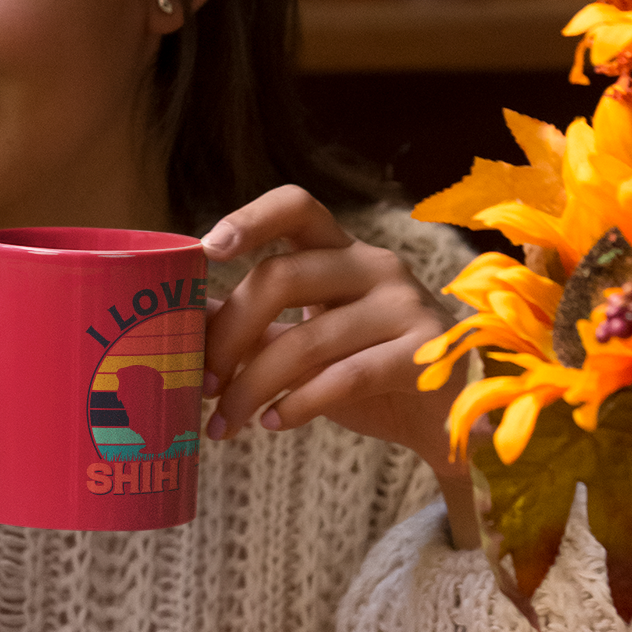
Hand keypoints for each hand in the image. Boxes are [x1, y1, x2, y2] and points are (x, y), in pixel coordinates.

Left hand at [201, 186, 477, 545]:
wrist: (447, 422)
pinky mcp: (424, 355)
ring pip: (307, 339)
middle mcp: (375, 266)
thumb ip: (255, 327)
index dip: (249, 219)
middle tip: (202, 382)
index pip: (296, 207)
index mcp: (342, 251)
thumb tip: (184, 318)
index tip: (206, 250)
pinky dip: (298, 405)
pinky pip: (345, 377)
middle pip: (282, 275)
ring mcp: (405, 307)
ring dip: (251, 388)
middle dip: (229, 333)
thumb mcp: (307, 342)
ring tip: (224, 424)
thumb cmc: (368, 373)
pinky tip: (273, 424)